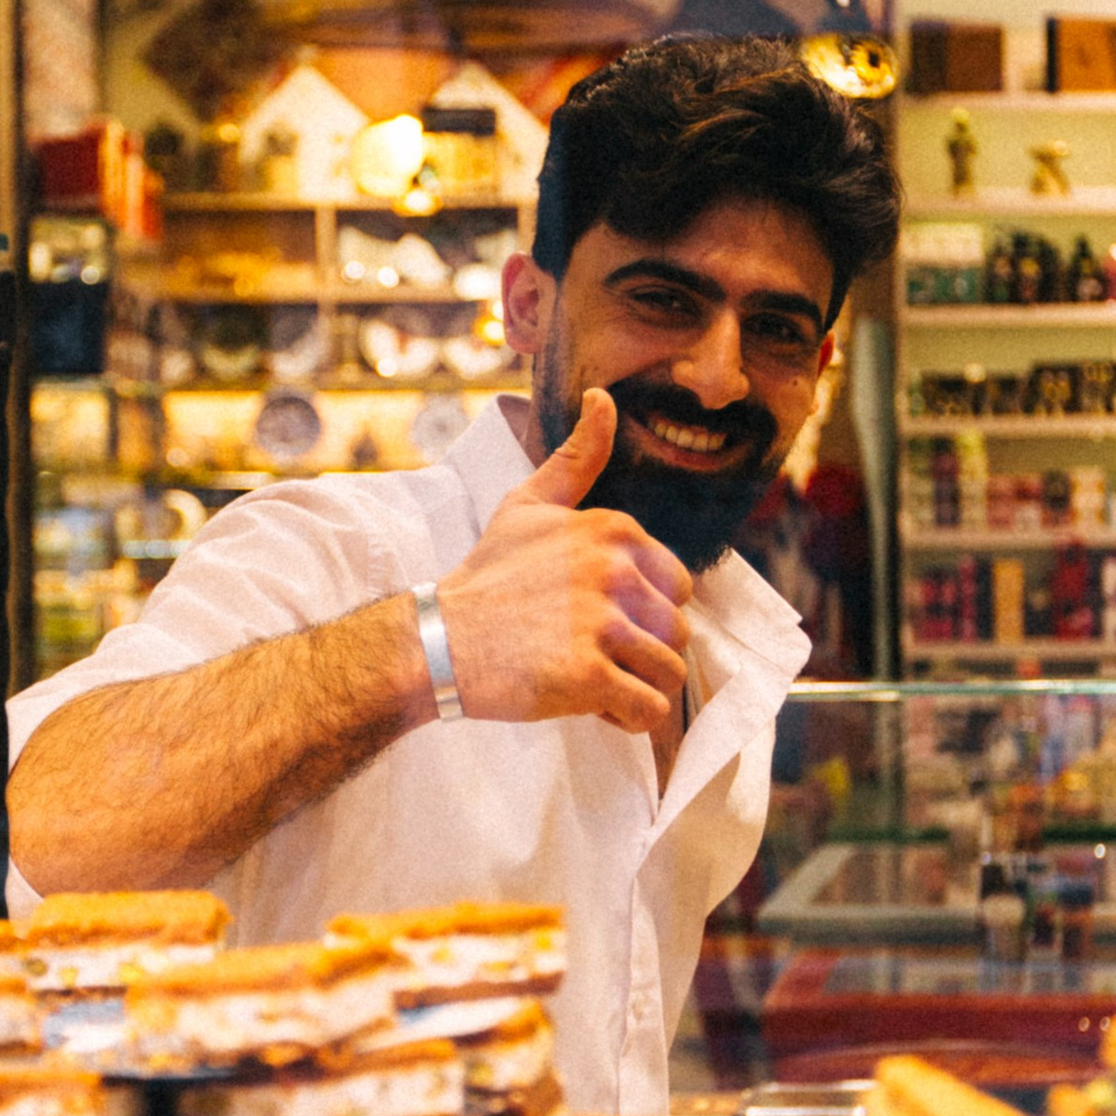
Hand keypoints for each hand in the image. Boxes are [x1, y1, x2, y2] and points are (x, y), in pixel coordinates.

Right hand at [433, 388, 689, 737]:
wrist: (438, 641)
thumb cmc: (486, 578)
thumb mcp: (529, 505)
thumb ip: (577, 457)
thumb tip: (603, 398)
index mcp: (612, 530)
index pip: (678, 586)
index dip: (641, 610)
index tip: (594, 616)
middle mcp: (614, 571)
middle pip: (677, 630)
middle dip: (640, 651)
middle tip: (586, 652)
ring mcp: (603, 624)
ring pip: (670, 671)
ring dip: (636, 685)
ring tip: (590, 680)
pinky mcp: (589, 674)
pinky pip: (649, 709)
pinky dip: (626, 717)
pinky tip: (591, 705)